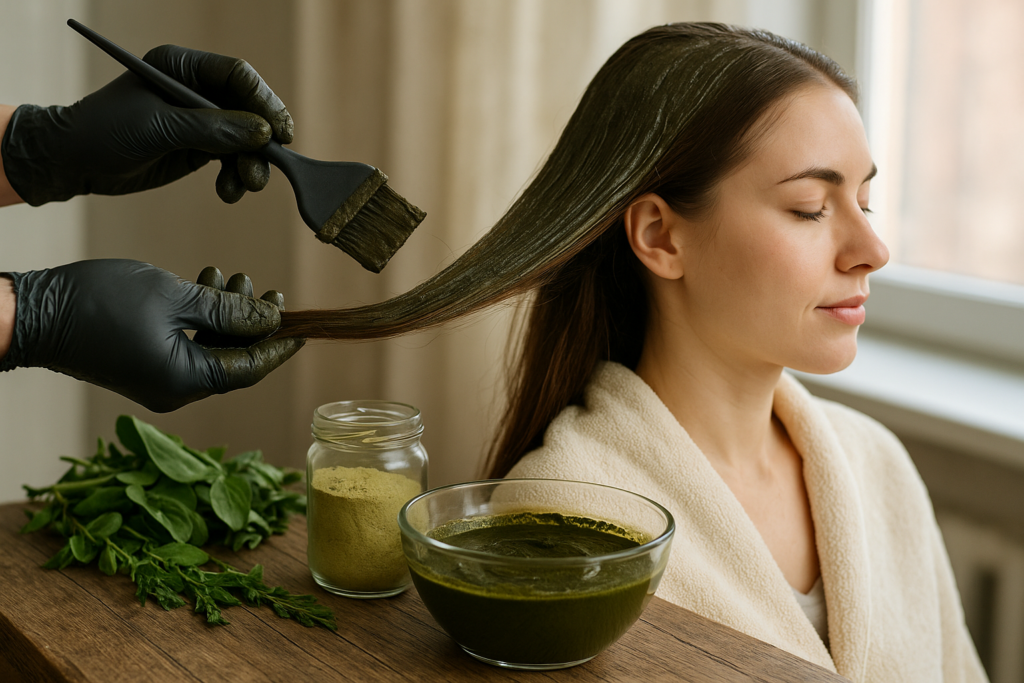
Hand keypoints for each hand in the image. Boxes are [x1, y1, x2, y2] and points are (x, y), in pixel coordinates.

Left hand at [0, 45, 292, 205]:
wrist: (74, 162)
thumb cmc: (105, 131)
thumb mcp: (160, 128)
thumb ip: (212, 130)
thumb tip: (263, 134)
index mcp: (183, 67)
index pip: (238, 76)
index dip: (264, 103)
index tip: (279, 133)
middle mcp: (196, 89)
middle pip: (250, 109)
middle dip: (261, 141)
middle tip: (264, 167)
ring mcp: (200, 120)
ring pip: (246, 139)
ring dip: (251, 165)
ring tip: (245, 185)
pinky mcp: (199, 147)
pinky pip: (232, 159)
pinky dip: (236, 177)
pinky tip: (228, 192)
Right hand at [0, 260, 303, 411]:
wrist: (34, 312)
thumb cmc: (100, 302)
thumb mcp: (174, 297)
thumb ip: (227, 311)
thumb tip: (271, 319)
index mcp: (186, 381)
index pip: (250, 369)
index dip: (279, 345)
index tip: (303, 324)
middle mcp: (176, 389)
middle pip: (234, 360)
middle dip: (252, 323)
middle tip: (266, 288)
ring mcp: (158, 380)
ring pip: (211, 348)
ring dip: (226, 314)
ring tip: (232, 275)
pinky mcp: (144, 365)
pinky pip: (187, 346)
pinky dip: (201, 319)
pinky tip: (205, 283)